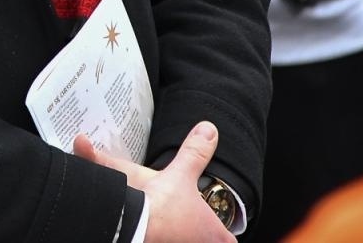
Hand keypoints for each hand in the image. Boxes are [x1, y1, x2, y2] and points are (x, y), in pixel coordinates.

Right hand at [73, 122, 233, 242]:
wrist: (132, 225)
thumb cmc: (162, 208)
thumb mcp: (181, 174)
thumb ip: (195, 153)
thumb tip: (208, 130)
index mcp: (215, 234)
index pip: (230, 239)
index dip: (223, 231)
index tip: (217, 226)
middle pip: (209, 241)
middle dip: (200, 232)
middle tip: (189, 222)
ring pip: (186, 242)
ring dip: (181, 234)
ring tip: (170, 224)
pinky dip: (162, 237)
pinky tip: (155, 230)